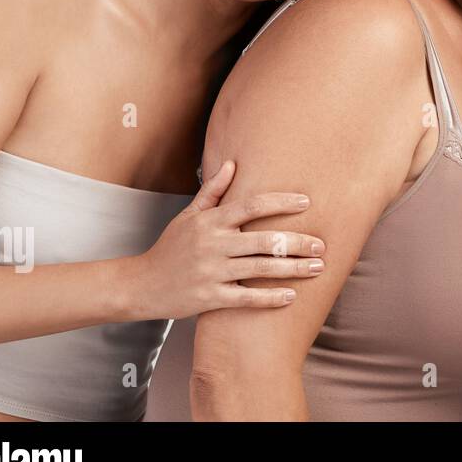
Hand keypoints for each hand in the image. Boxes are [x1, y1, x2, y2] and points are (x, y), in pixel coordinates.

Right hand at [125, 160, 326, 319]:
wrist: (140, 285)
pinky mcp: (209, 298)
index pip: (252, 205)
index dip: (281, 203)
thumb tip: (232, 163)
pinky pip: (246, 298)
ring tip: (317, 268)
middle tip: (321, 245)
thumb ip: (212, 191)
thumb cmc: (170, 248)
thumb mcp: (188, 216)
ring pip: (260, 269)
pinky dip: (270, 298)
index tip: (307, 203)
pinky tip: (291, 296)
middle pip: (264, 240)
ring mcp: (211, 272)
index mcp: (211, 221)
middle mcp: (213, 244)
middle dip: (297, 242)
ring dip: (293, 269)